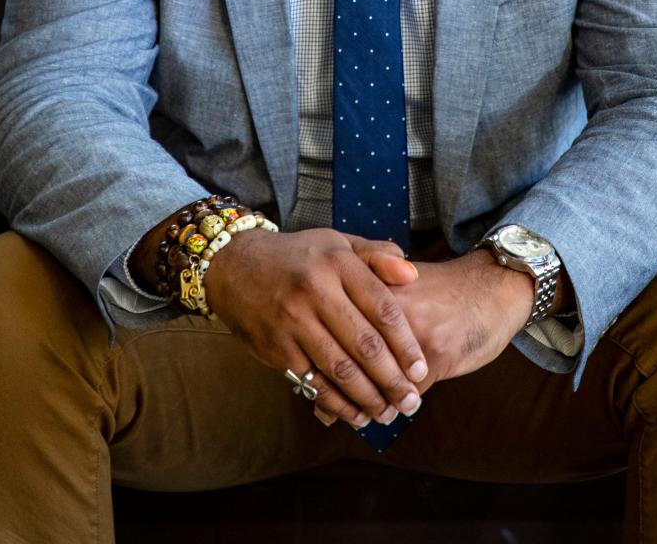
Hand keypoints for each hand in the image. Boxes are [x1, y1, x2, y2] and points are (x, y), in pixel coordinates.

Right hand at [203, 226, 428, 427]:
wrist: (234, 266)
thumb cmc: (297, 256)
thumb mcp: (336, 243)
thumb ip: (376, 256)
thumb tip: (412, 273)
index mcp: (337, 263)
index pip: (382, 308)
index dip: (406, 343)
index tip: (422, 370)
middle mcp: (316, 291)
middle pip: (364, 344)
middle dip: (393, 379)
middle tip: (412, 402)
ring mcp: (293, 321)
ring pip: (340, 368)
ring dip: (368, 397)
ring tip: (389, 413)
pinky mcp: (276, 347)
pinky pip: (313, 381)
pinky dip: (337, 403)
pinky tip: (355, 414)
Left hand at [310, 249, 533, 425]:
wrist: (492, 287)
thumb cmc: (440, 291)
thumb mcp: (400, 287)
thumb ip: (366, 310)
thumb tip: (330, 342)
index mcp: (377, 282)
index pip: (336, 325)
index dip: (320, 357)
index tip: (309, 377)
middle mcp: (391, 307)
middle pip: (349, 356)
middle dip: (336, 388)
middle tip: (326, 407)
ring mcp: (413, 333)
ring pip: (376, 379)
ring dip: (363, 403)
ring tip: (357, 415)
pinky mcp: (436, 356)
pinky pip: (406, 392)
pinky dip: (392, 407)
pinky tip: (387, 412)